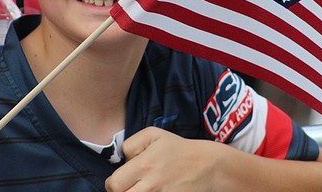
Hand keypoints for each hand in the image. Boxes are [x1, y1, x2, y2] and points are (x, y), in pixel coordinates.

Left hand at [105, 127, 219, 191]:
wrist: (207, 166)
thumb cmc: (179, 150)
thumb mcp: (154, 135)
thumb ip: (131, 144)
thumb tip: (122, 160)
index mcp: (144, 166)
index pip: (114, 184)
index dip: (113, 183)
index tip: (120, 181)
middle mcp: (151, 185)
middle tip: (129, 187)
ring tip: (140, 189)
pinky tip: (153, 191)